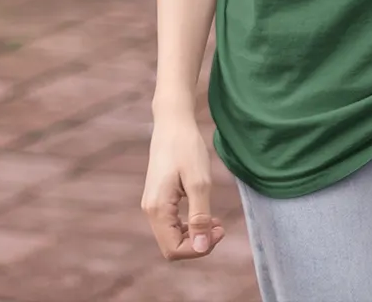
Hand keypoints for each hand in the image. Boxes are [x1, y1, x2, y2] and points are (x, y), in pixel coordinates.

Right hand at [141, 113, 225, 260]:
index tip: (220, 229)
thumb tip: (202, 247)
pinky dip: (189, 224)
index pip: (173, 249)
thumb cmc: (186, 147)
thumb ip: (200, 216)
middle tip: (220, 226)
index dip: (198, 248)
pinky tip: (204, 213)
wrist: (173, 122)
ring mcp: (153, 204)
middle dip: (198, 242)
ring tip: (216, 221)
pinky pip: (171, 223)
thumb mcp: (199, 182)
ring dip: (195, 234)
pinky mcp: (159, 197)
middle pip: (172, 245)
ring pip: (172, 236)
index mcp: (157, 209)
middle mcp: (151, 210)